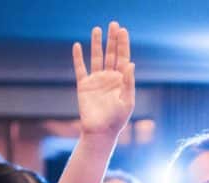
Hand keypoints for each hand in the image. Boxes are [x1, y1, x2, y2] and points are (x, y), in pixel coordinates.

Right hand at [73, 22, 134, 137]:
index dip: (123, 44)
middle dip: (112, 40)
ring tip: (97, 29)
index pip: (123, 58)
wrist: (100, 133)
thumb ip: (129, 82)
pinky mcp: (84, 86)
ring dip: (97, 44)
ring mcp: (97, 81)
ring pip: (96, 58)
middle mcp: (110, 78)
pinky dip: (78, 58)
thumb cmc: (116, 120)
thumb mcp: (127, 101)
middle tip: (113, 24)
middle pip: (111, 54)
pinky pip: (80, 69)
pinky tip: (78, 46)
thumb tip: (131, 63)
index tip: (123, 31)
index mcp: (122, 81)